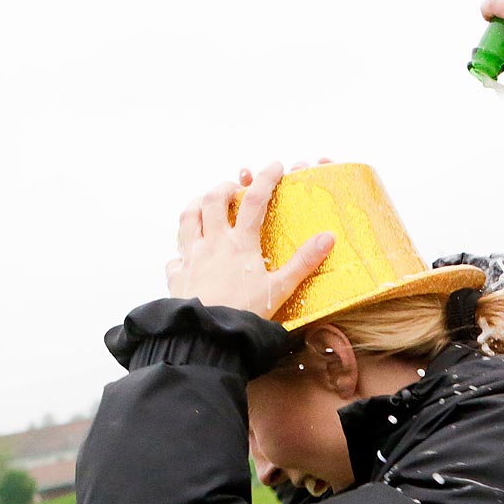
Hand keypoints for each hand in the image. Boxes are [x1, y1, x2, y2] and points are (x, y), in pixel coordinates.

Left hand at [166, 163, 333, 318]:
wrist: (208, 337)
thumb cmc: (245, 313)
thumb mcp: (280, 288)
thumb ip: (303, 262)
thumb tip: (327, 238)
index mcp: (240, 243)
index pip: (255, 200)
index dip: (267, 179)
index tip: (275, 166)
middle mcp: (212, 243)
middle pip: (213, 199)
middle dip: (225, 187)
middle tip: (235, 188)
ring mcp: (191, 257)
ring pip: (187, 217)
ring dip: (196, 205)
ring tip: (205, 205)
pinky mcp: (177, 276)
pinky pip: (175, 256)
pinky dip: (182, 251)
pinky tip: (188, 256)